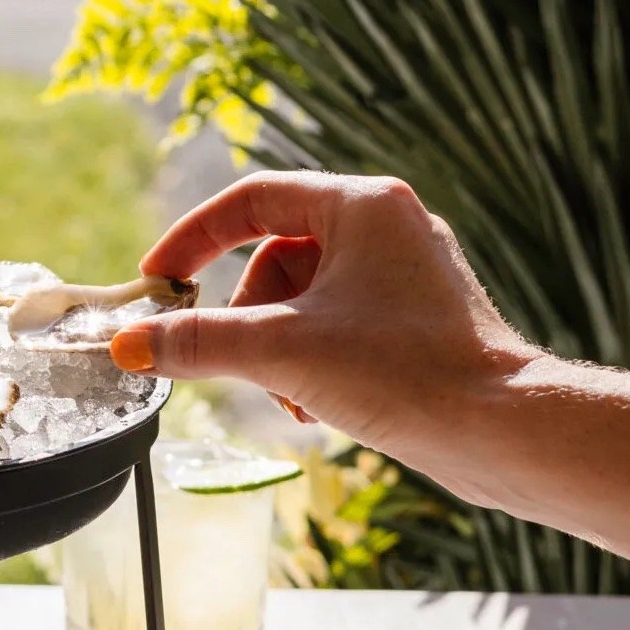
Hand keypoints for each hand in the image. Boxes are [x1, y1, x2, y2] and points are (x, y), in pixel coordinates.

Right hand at [110, 170, 540, 507]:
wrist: (502, 431)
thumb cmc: (407, 373)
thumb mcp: (281, 352)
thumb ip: (197, 342)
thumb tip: (127, 344)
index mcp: (363, 206)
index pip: (252, 198)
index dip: (194, 238)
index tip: (158, 282)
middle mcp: (389, 227)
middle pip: (274, 256)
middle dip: (245, 317)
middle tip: (234, 361)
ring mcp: (406, 275)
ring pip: (302, 298)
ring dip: (275, 349)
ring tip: (288, 395)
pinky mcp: (415, 321)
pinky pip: (334, 325)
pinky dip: (308, 361)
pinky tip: (315, 407)